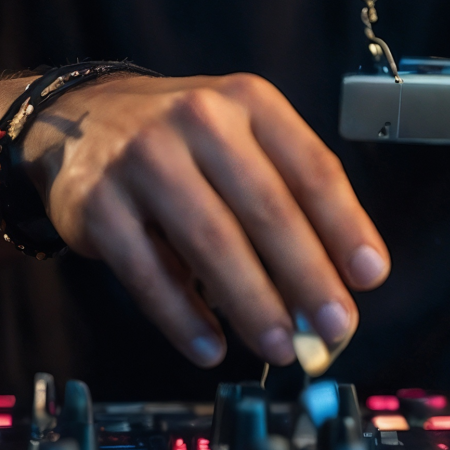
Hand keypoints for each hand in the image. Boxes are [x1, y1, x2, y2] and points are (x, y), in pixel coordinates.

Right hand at [20, 70, 389, 370]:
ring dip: (252, 304)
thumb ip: (286, 195)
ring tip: (281, 348)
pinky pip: (148, 273)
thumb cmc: (182, 140)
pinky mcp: (98, 205)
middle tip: (334, 327)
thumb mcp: (240, 136)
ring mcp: (143, 160)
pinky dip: (183, 318)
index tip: (370, 277)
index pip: (310, 167)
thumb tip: (334, 283)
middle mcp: (197, 119)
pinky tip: (211, 347)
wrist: (79, 119)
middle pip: (266, 208)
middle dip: (307, 276)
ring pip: (211, 242)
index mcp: (247, 101)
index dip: (345, 226)